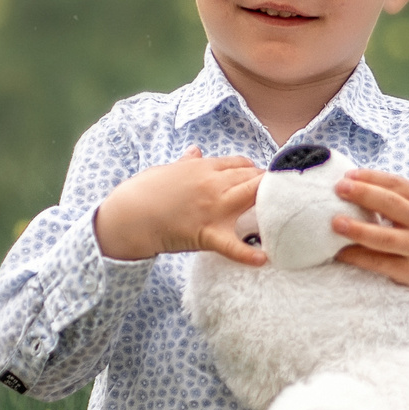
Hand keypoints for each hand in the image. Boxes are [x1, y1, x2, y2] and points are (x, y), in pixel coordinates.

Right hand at [94, 148, 265, 265]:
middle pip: (253, 177)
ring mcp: (212, 209)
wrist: (128, 216)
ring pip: (251, 197)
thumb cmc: (143, 192)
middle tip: (274, 196)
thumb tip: (195, 151)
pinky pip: (232, 245)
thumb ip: (185, 162)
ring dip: (269, 203)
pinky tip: (264, 258)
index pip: (240, 163)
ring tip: (280, 213)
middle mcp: (213, 184)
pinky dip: (248, 253)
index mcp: (203, 167)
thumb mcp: (165, 170)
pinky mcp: (207, 234)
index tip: (257, 179)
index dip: (253, 170)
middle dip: (267, 184)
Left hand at [329, 169, 408, 313]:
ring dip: (357, 228)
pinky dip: (358, 257)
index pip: (396, 184)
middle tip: (338, 189)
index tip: (347, 175)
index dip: (370, 177)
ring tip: (335, 223)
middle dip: (362, 194)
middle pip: (390, 204)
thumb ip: (399, 200)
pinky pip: (379, 262)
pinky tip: (341, 252)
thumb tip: (354, 186)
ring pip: (384, 236)